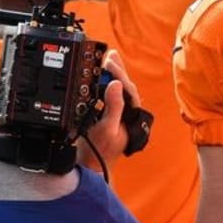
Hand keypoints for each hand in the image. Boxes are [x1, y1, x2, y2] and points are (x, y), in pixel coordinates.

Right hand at [77, 50, 142, 171]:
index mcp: (132, 115)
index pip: (128, 89)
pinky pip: (110, 97)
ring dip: (113, 76)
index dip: (119, 73)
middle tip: (110, 55)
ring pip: (119, 91)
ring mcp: (120, 116)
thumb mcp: (107, 127)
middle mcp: (128, 114)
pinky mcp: (110, 118)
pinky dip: (105, 86)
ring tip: (108, 60)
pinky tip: (102, 79)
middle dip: (118, 70)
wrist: (90, 167)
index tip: (109, 62)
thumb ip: (114, 106)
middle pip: (125, 87)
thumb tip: (116, 84)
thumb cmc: (100, 151)